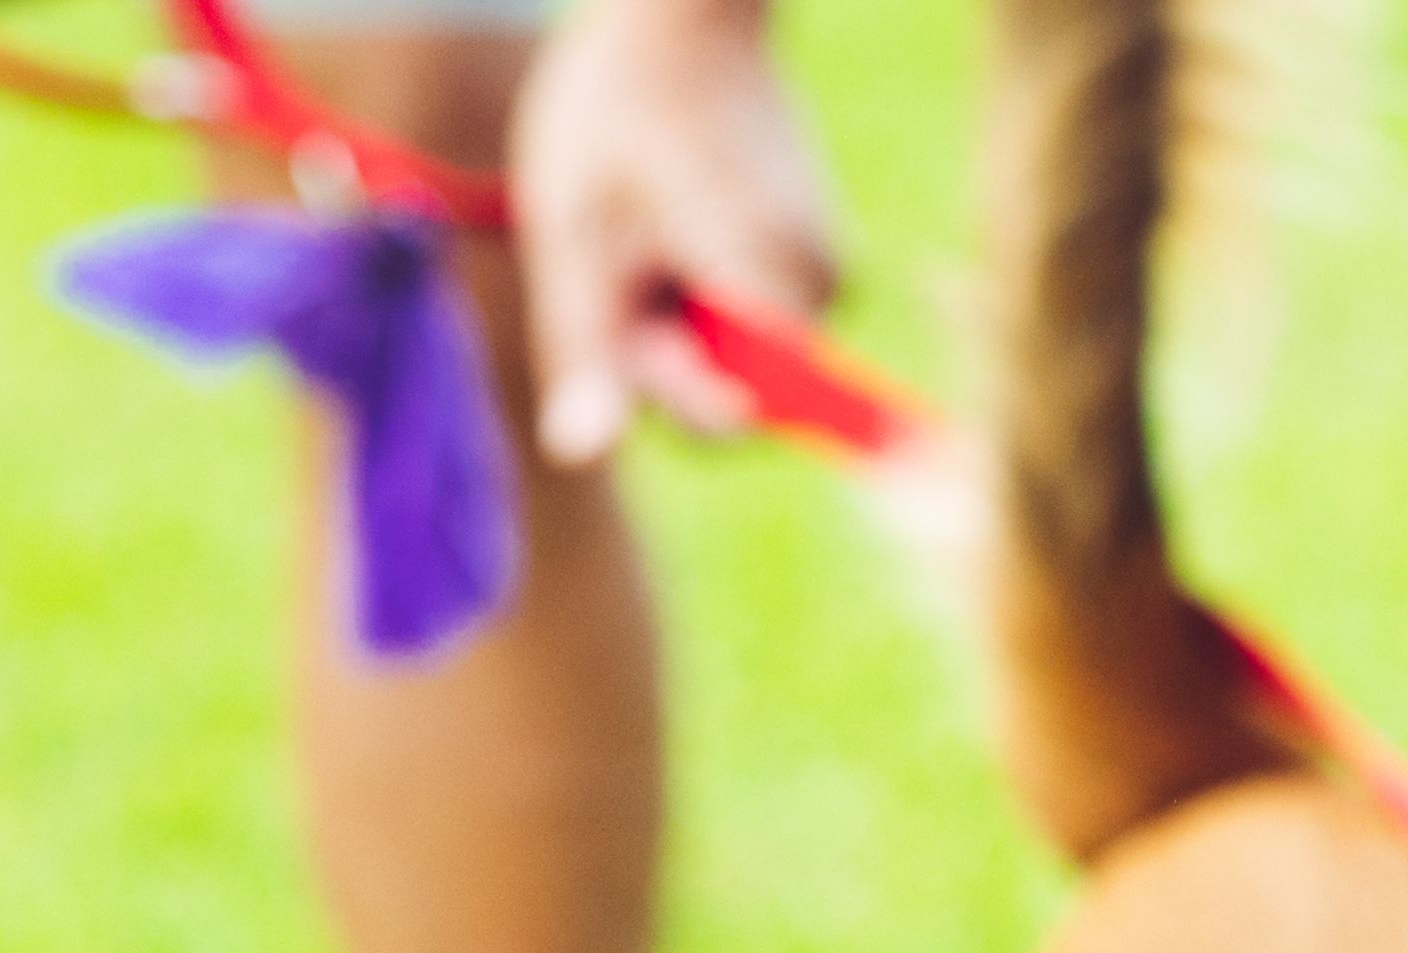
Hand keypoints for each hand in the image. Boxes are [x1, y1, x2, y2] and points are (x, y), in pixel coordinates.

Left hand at [511, 0, 841, 461]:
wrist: (685, 14)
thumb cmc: (617, 109)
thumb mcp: (573, 230)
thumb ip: (584, 347)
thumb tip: (580, 453)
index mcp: (773, 282)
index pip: (727, 421)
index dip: (659, 378)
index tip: (631, 296)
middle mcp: (829, 287)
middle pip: (734, 392)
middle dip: (665, 346)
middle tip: (626, 257)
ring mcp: (835, 273)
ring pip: (741, 360)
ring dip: (679, 318)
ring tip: (648, 231)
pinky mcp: (825, 261)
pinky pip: (755, 325)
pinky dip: (704, 294)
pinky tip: (677, 226)